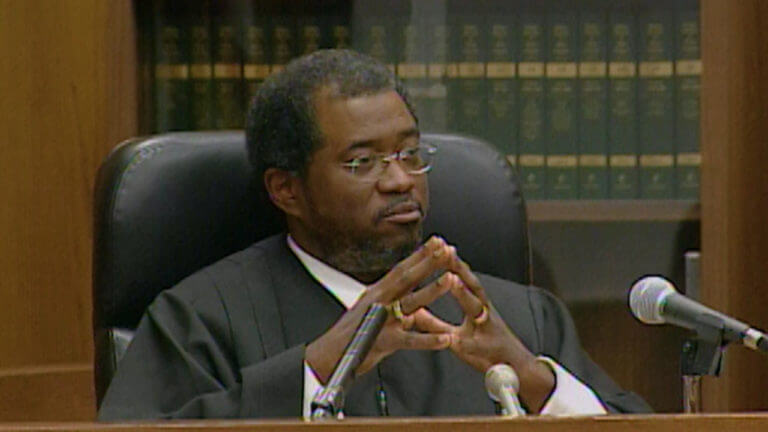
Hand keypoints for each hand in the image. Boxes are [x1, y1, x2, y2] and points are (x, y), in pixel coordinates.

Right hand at [305, 236, 455, 382]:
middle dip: (428, 262)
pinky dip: (428, 340)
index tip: (438, 242)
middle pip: (407, 278)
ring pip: (411, 302)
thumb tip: (410, 293)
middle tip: (447, 249)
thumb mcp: (371, 310)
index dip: (420, 255)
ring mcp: (382, 320)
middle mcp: (380, 301)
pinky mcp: (384, 342)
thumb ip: (392, 301)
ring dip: (432, 290)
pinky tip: (445, 339)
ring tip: (451, 279)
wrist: (328, 356)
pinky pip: (410, 340)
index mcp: (378, 293)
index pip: (402, 269)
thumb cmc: (350, 335)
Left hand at [422, 252, 555, 412]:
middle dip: (460, 268)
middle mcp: (484, 312)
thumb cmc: (485, 350)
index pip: (460, 279)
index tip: (437, 246)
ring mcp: (489, 328)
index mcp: (475, 306)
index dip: (449, 263)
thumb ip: (434, 323)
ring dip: (465, 294)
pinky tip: (456, 338)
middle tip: (447, 250)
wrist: (515, 370)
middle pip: (472, 285)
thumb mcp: (455, 335)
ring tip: (453, 280)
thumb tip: (414, 310)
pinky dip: (467, 341)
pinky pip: (476, 344)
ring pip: (477, 307)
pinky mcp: (489, 349)